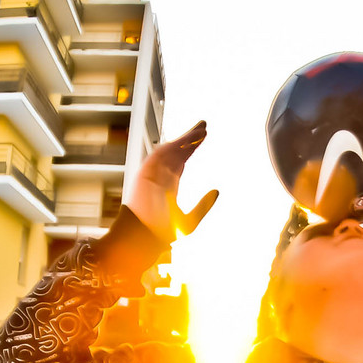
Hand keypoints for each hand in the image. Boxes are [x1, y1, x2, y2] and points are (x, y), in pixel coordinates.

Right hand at [127, 120, 218, 243]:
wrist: (145, 237)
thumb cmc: (162, 233)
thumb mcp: (190, 220)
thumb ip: (204, 205)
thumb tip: (217, 191)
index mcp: (169, 186)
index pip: (181, 161)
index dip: (191, 148)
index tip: (203, 137)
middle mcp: (161, 176)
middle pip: (177, 152)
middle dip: (190, 139)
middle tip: (204, 126)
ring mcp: (153, 173)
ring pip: (171, 150)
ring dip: (186, 139)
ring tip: (201, 129)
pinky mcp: (146, 172)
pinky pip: (161, 154)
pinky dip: (174, 145)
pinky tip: (188, 137)